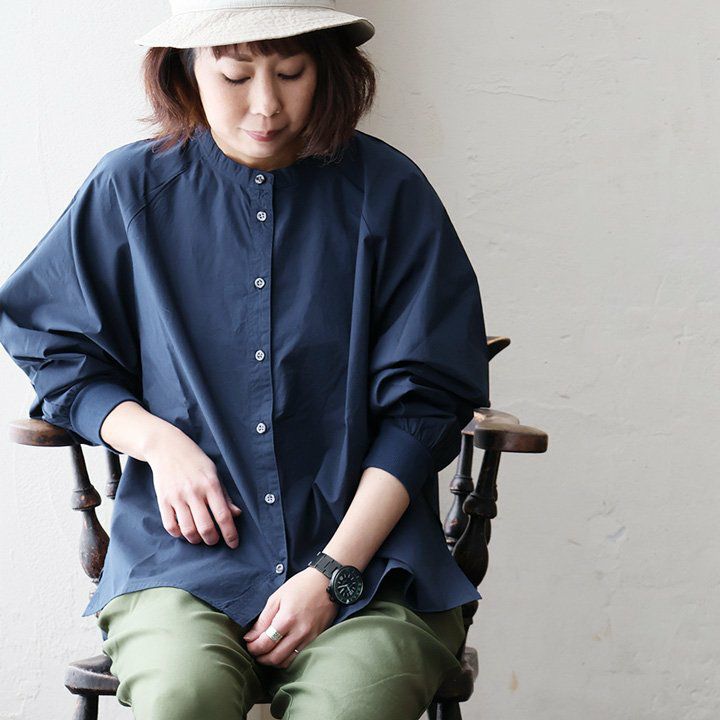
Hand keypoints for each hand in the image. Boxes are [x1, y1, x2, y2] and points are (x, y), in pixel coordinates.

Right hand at [143, 425, 242, 547]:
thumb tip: (236, 514)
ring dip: (196, 539)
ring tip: (200, 537)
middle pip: (206, 527)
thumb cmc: (195, 461)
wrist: (167, 448)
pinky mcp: (163, 500)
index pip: (223, 516)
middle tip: (215, 540)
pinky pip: (170, 526)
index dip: (230, 534)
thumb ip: (224, 495)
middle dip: (213, 540)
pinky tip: (184, 530)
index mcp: (211, 485)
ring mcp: (177, 497)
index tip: (234, 543)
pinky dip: (179, 534)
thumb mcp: (214, 473)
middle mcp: (194, 492)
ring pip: (188, 530)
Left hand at [242, 567, 339, 667]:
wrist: (328, 582)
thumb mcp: (278, 597)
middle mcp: (299, 632)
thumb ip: (263, 619)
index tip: (249, 644)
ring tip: (267, 652)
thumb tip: (250, 637)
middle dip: (261, 657)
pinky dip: (287, 658)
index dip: (253, 647)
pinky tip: (282, 651)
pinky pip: (299, 657)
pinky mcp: (317, 639)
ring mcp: (310, 637)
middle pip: (275, 657)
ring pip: (287, 662)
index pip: (265, 643)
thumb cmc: (301, 585)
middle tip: (256, 651)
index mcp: (287, 619)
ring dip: (274, 661)